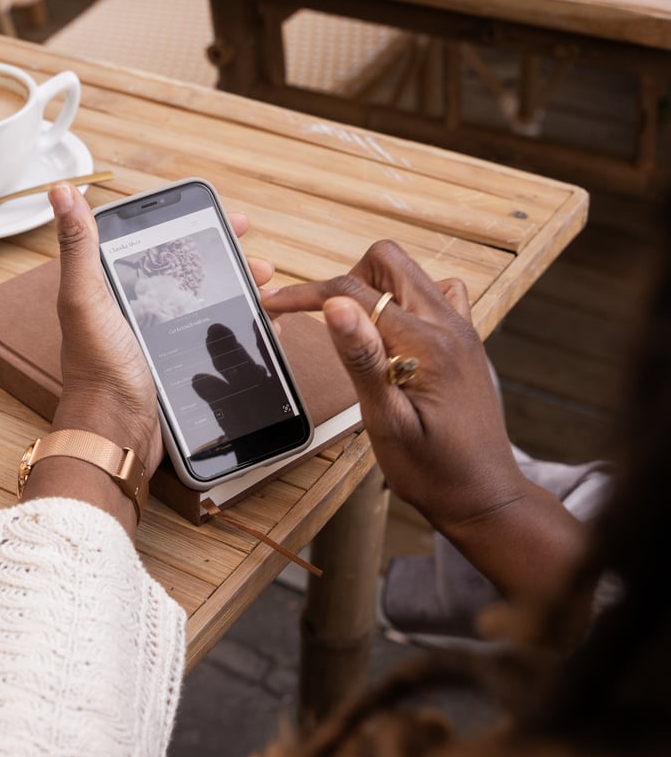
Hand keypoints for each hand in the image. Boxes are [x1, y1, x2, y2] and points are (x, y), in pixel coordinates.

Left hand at [26, 185, 261, 533]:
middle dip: (229, 263)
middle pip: (191, 274)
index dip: (196, 229)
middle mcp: (136, 310)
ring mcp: (158, 339)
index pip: (160, 244)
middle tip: (261, 262)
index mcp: (114, 288)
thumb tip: (60, 192)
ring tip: (267, 292)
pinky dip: (238, 328)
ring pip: (207, 305)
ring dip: (239, 293)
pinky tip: (261, 327)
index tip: (233, 221)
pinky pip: (213, 338)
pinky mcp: (176, 367)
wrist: (116, 433)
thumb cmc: (98, 369)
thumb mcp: (86, 299)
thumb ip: (79, 248)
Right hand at [259, 240, 588, 600]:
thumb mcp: (386, 422)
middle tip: (323, 322)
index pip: (355, 291)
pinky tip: (391, 338)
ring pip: (410, 274)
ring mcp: (462, 330)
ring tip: (357, 334)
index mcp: (426, 343)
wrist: (483, 496)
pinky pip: (435, 296)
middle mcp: (449, 325)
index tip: (274, 304)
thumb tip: (336, 305)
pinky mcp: (465, 342)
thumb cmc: (433, 470)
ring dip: (376, 289)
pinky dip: (404, 302)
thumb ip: (361, 359)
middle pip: (388, 261)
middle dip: (345, 281)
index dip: (307, 294)